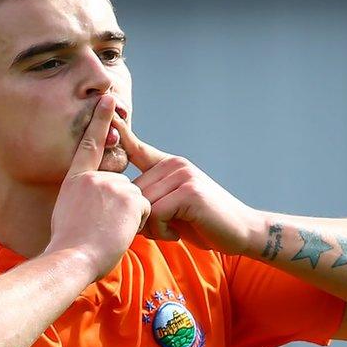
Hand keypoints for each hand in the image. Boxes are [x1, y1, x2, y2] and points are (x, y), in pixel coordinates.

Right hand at [45, 95, 151, 280]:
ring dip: (129, 217)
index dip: (100, 121)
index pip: (89, 145)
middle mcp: (93, 177)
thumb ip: (82, 198)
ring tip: (108, 232)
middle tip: (102, 229)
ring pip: (134, 198)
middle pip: (121, 185)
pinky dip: (138, 223)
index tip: (109, 99)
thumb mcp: (66, 213)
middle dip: (121, 208)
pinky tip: (119, 231)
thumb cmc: (67, 246)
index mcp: (75, 180)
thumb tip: (93, 200)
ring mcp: (112, 185)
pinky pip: (145, 208)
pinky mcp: (129, 196)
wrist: (71, 258)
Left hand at [112, 114, 258, 254]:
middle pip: (133, 191)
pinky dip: (162, 231)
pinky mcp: (190, 191)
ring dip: (151, 228)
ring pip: (143, 203)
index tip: (106, 112)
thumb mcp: (174, 205)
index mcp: (168, 164)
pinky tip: (177, 234)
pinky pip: (156, 213)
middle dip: (140, 218)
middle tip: (161, 231)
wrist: (241, 232)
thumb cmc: (202, 223)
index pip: (136, 148)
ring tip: (170, 232)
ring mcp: (183, 175)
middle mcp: (175, 164)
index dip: (120, 134)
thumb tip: (121, 199)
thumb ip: (151, 197)